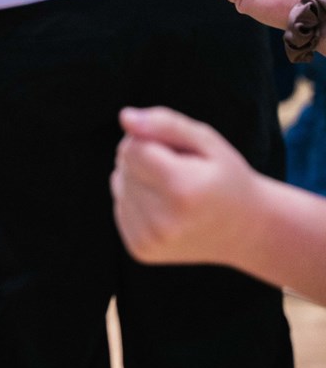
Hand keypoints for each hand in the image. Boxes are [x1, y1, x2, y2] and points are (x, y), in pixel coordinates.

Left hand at [110, 107, 261, 266]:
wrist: (247, 231)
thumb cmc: (226, 178)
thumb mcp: (208, 142)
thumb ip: (165, 124)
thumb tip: (125, 118)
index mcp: (182, 190)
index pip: (132, 147)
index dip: (152, 141)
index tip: (180, 154)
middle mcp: (162, 221)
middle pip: (123, 166)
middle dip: (147, 161)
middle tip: (183, 175)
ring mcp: (149, 239)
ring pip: (119, 185)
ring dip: (140, 181)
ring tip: (176, 192)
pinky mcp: (140, 249)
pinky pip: (121, 207)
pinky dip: (137, 202)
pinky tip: (166, 209)